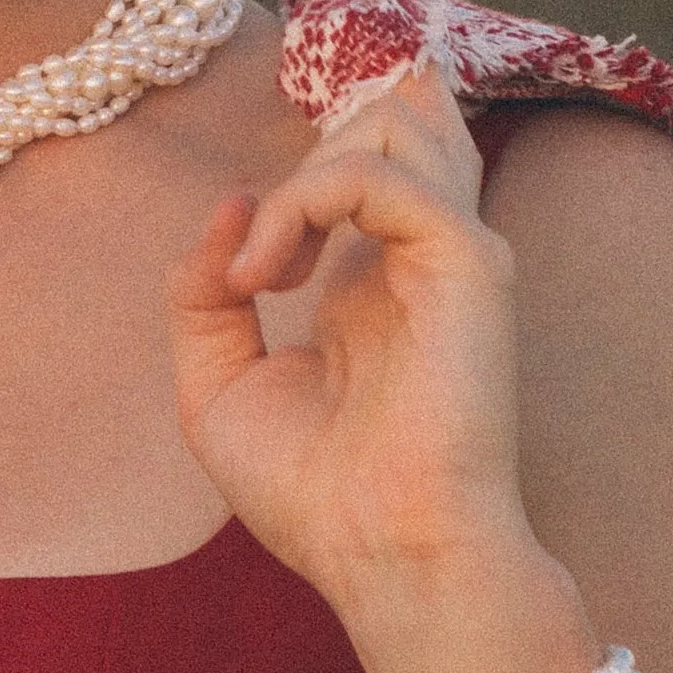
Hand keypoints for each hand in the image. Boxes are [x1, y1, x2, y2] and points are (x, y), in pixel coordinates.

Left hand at [165, 73, 571, 669]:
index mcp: (373, 280)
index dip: (294, 174)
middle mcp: (418, 255)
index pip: (365, 158)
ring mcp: (450, 253)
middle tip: (264, 269)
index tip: (241, 277)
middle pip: (393, 116)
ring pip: (395, 121)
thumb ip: (204, 290)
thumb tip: (232, 198)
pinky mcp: (468, 261)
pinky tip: (268, 279)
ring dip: (304, 174)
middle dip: (307, 157)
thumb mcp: (219, 386)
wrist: (378, 556)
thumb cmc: (315, 498)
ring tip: (268, 266)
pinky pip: (378, 172)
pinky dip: (300, 202)